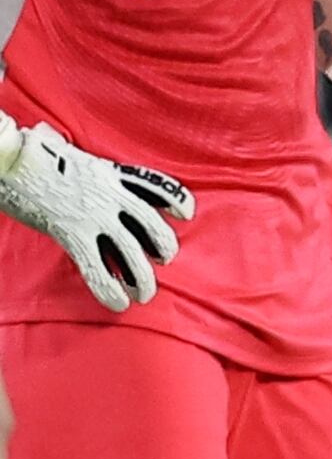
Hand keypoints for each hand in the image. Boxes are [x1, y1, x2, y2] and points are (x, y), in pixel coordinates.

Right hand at [0, 122, 190, 314]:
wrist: (8, 158)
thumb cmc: (28, 157)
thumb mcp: (66, 155)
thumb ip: (81, 168)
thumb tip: (67, 156)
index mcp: (108, 174)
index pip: (152, 184)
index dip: (175, 199)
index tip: (186, 214)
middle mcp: (108, 193)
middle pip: (149, 221)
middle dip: (162, 243)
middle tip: (164, 259)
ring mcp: (93, 213)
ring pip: (130, 249)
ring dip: (141, 277)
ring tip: (144, 294)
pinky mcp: (71, 231)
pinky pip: (96, 266)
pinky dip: (109, 288)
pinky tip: (118, 303)